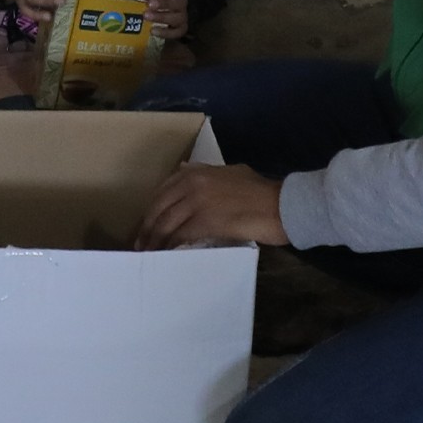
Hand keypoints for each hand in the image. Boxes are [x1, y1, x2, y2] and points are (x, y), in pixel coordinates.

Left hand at [135, 163, 289, 248]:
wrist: (281, 206)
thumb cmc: (262, 192)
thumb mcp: (233, 172)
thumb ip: (207, 171)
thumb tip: (183, 168)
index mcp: (198, 172)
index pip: (163, 191)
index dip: (152, 210)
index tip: (147, 224)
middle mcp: (193, 183)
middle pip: (159, 208)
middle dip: (147, 228)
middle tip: (141, 244)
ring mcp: (198, 202)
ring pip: (165, 223)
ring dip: (154, 240)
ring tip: (149, 254)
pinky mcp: (205, 221)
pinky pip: (178, 236)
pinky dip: (169, 246)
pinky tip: (166, 255)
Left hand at [146, 0, 190, 39]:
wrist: (148, 20)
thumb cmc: (141, 1)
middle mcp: (179, 3)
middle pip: (181, 1)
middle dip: (165, 3)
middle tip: (149, 4)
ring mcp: (181, 17)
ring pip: (179, 17)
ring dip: (163, 17)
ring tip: (146, 17)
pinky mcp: (178, 30)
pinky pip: (177, 32)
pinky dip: (166, 32)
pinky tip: (153, 31)